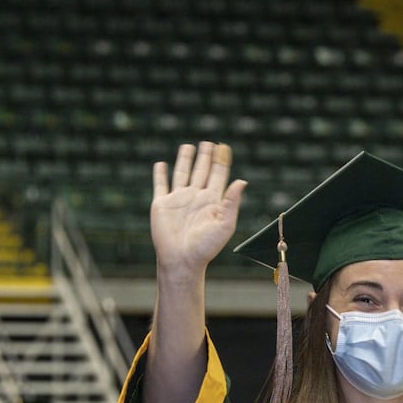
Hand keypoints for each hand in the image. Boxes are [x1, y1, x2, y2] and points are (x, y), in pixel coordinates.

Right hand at [151, 141, 247, 282]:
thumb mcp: (225, 224)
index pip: (218, 175)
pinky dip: (160, 174)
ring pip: (182, 173)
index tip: (224, 147)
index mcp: (212, 201)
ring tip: (188, 146)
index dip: (221, 161)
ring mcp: (178, 200)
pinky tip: (161, 164)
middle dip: (205, 157)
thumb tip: (242, 180)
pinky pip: (160, 185)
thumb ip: (232, 201)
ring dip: (185, 160)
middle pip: (202, 171)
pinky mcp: (162, 204)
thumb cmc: (206, 247)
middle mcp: (196, 197)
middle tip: (209, 143)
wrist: (182, 260)